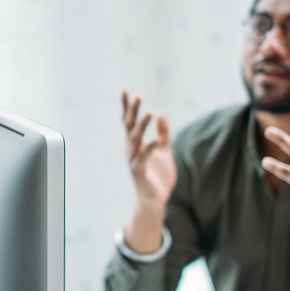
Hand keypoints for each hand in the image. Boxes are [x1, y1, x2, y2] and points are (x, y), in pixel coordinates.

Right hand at [122, 90, 175, 213]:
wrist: (155, 200)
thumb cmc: (158, 175)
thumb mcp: (164, 150)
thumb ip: (163, 132)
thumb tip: (161, 113)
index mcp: (135, 143)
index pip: (129, 121)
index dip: (127, 106)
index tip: (125, 90)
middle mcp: (130, 149)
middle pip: (130, 126)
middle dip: (133, 111)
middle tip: (138, 96)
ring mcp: (133, 160)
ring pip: (135, 140)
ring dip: (142, 126)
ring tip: (150, 112)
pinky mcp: (139, 172)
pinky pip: (143, 158)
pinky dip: (150, 149)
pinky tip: (157, 141)